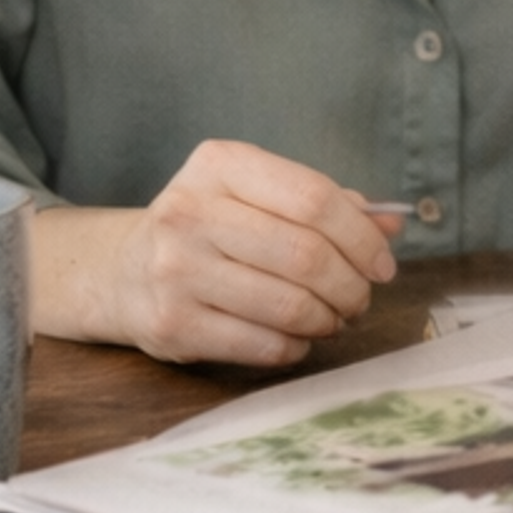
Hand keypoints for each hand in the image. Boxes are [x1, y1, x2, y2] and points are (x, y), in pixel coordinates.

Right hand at [32, 140, 404, 366]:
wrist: (121, 271)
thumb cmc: (209, 229)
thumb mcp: (256, 196)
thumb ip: (324, 205)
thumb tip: (391, 224)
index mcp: (220, 166)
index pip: (314, 198)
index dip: (362, 236)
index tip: (382, 263)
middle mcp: (190, 212)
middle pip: (306, 255)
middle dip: (351, 285)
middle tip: (361, 299)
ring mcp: (175, 270)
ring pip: (288, 305)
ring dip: (328, 319)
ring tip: (333, 318)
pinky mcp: (172, 325)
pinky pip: (263, 344)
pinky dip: (296, 346)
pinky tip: (298, 337)